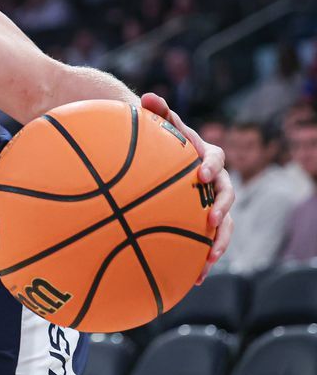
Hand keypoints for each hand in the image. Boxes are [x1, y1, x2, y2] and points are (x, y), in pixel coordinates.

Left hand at [140, 93, 233, 282]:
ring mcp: (212, 203)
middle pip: (227, 195)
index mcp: (206, 157)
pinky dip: (203, 260)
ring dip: (219, 241)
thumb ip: (156, 111)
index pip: (215, 159)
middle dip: (222, 209)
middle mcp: (215, 181)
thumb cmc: (161, 141)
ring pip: (225, 225)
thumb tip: (147, 96)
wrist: (165, 160)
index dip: (211, 166)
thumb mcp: (159, 125)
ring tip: (209, 259)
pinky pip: (208, 242)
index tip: (202, 174)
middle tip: (210, 220)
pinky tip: (193, 279)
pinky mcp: (203, 223)